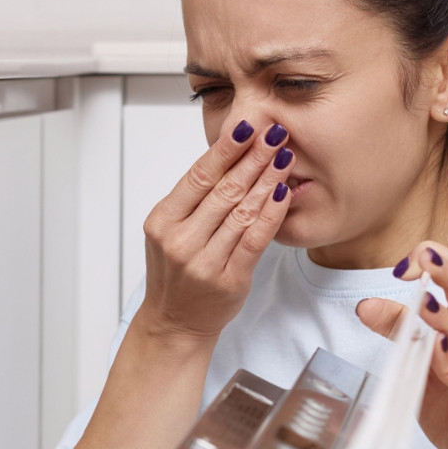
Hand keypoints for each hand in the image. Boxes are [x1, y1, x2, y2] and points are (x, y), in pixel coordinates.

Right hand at [137, 115, 296, 342]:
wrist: (175, 322)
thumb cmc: (177, 273)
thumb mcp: (171, 231)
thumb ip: (194, 200)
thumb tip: (230, 154)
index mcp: (162, 222)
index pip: (198, 176)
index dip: (225, 149)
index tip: (247, 126)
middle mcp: (180, 241)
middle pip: (223, 190)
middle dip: (253, 158)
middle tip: (275, 133)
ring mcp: (204, 262)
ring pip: (242, 211)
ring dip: (267, 179)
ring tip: (285, 156)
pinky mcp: (229, 280)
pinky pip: (255, 239)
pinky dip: (271, 213)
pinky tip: (283, 193)